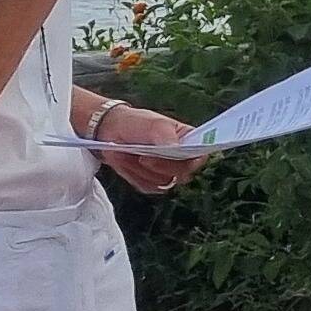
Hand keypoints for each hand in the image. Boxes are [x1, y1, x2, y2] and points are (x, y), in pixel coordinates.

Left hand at [86, 102, 205, 197]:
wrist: (110, 131)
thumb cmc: (136, 123)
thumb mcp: (152, 123)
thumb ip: (164, 133)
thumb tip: (175, 147)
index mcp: (189, 141)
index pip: (200, 155)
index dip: (191, 160)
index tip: (171, 154)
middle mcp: (182, 159)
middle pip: (182, 174)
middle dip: (160, 166)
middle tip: (142, 156)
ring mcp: (168, 173)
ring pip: (163, 183)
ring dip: (141, 170)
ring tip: (127, 154)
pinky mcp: (152, 183)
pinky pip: (147, 187)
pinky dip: (133, 175)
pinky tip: (124, 162)